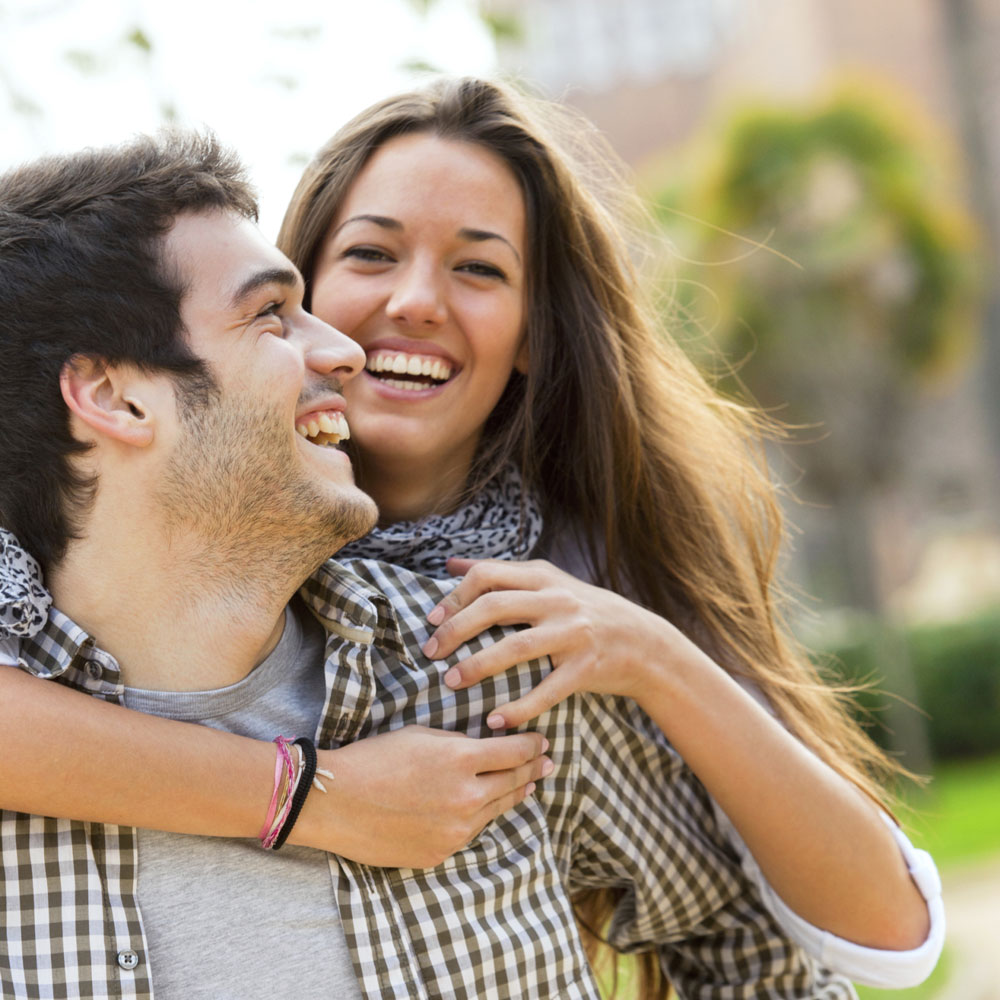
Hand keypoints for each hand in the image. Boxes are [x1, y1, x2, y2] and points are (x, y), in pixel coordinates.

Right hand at [291, 724, 551, 866]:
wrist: (336, 802)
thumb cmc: (374, 759)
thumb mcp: (421, 736)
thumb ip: (459, 743)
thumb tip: (484, 747)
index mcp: (461, 760)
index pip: (513, 752)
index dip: (531, 744)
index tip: (542, 741)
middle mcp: (466, 798)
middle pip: (513, 782)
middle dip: (533, 769)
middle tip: (547, 762)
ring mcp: (455, 830)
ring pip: (496, 810)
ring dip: (516, 794)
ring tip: (529, 785)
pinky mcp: (441, 852)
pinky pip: (470, 832)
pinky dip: (481, 817)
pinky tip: (487, 809)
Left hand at [423, 558, 681, 728]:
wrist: (644, 643)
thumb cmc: (585, 612)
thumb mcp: (548, 582)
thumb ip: (502, 574)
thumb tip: (450, 564)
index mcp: (543, 576)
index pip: (487, 575)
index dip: (454, 597)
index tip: (431, 620)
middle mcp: (557, 599)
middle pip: (494, 605)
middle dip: (455, 629)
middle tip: (430, 652)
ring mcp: (573, 633)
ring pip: (515, 647)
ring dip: (477, 666)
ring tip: (451, 683)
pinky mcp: (586, 667)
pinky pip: (546, 690)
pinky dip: (518, 708)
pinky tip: (495, 720)